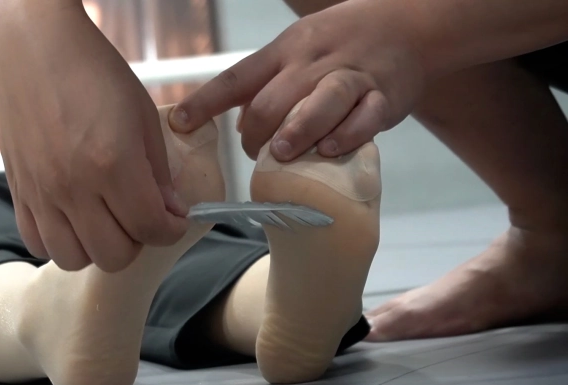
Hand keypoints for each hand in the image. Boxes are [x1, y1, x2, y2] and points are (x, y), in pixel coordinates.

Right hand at [0, 0, 188, 271]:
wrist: (35, 50)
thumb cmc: (94, 74)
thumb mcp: (143, 116)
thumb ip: (158, 173)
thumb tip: (170, 211)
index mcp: (112, 164)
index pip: (151, 229)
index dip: (171, 229)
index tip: (174, 218)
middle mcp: (73, 187)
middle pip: (114, 256)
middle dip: (137, 241)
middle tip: (140, 216)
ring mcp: (41, 193)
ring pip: (73, 259)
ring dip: (97, 247)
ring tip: (106, 221)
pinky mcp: (18, 191)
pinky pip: (37, 242)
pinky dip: (59, 241)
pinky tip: (73, 218)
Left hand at [170, 0, 425, 159]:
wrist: (408, 27)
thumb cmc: (341, 45)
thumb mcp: (298, 50)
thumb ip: (268, 85)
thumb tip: (236, 125)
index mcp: (286, 50)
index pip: (238, 77)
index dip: (205, 102)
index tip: (178, 124)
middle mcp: (314, 61)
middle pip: (276, 96)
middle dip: (256, 131)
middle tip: (256, 155)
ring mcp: (351, 76)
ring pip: (322, 100)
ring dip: (297, 129)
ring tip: (280, 152)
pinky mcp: (385, 96)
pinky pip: (365, 116)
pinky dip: (347, 134)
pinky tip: (329, 150)